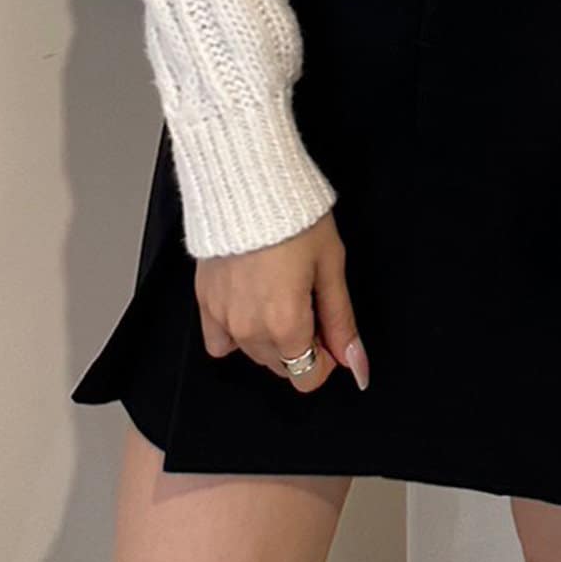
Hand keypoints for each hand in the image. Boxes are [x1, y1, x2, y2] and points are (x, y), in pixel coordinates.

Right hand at [194, 210, 369, 393]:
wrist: (249, 184)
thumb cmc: (295, 218)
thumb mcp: (332, 266)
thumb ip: (341, 322)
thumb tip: (357, 364)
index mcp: (286, 324)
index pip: (308, 378)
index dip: (326, 358)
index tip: (328, 329)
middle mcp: (250, 330)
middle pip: (282, 367)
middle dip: (301, 346)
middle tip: (308, 301)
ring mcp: (222, 318)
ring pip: (253, 355)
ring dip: (271, 339)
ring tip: (280, 293)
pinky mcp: (203, 303)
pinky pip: (219, 342)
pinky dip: (236, 334)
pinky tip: (251, 304)